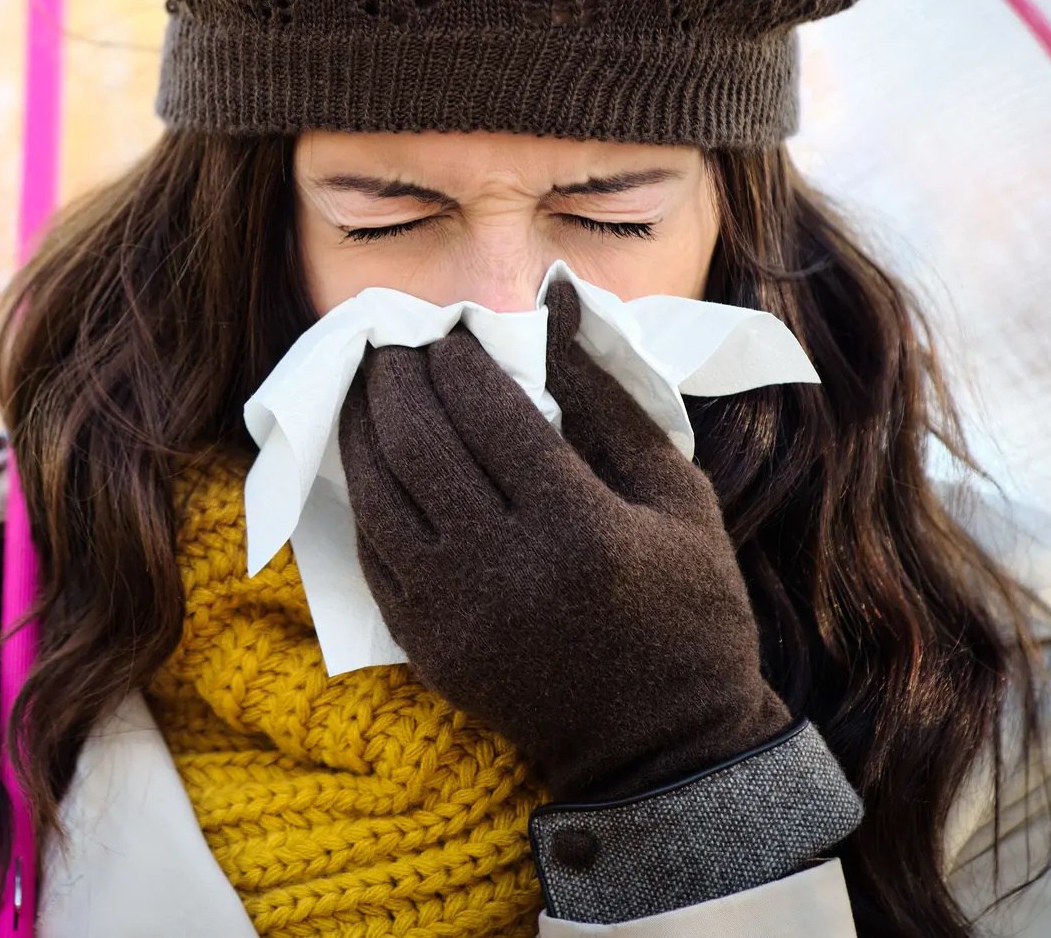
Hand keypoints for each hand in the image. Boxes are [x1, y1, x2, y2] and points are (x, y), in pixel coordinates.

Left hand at [336, 279, 793, 802]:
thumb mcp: (677, 495)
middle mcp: (505, 568)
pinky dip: (363, 496)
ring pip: (377, 495)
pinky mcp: (427, 647)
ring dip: (362, 428)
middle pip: (420, 444)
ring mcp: (456, 613)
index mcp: (577, 526)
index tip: (450, 330)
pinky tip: (367, 459)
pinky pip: (371, 554)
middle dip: (396, 378)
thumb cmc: (688, 609)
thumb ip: (609, 398)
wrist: (662, 745)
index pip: (488, 412)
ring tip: (367, 385)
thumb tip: (557, 304)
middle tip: (391, 341)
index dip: (457, 359)